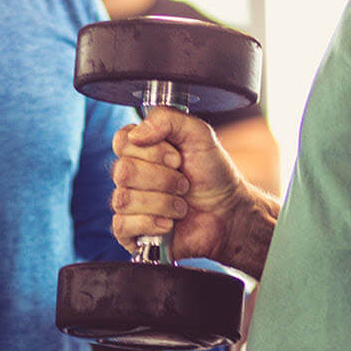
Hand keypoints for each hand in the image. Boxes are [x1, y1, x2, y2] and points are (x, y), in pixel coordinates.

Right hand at [110, 107, 255, 268]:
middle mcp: (131, 176)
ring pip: (124, 199)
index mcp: (141, 150)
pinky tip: (169, 224)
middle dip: (163, 179)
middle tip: (184, 184)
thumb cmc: (213, 175)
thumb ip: (167, 118)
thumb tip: (136, 134)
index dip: (152, 151)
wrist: (229, 213)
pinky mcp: (130, 232)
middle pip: (123, 171)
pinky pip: (122, 225)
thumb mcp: (199, 134)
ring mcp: (129, 204)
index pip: (122, 141)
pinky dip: (151, 223)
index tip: (177, 159)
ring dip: (162, 202)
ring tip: (181, 205)